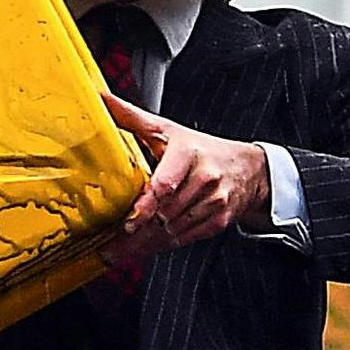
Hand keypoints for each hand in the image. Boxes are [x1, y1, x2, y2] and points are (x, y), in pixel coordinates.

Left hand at [103, 94, 271, 251]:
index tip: (129, 221)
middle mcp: (205, 178)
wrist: (247, 168)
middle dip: (137, 232)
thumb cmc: (200, 148)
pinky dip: (162, 245)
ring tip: (119, 249)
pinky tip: (144, 247)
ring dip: (145, 243)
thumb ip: (132, 117)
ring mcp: (215, 202)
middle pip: (165, 213)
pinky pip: (184, 240)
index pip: (166, 184)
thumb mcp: (168, 129)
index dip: (147, 205)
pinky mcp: (218, 222)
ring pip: (173, 231)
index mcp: (188, 153)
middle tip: (109, 244)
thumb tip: (102, 100)